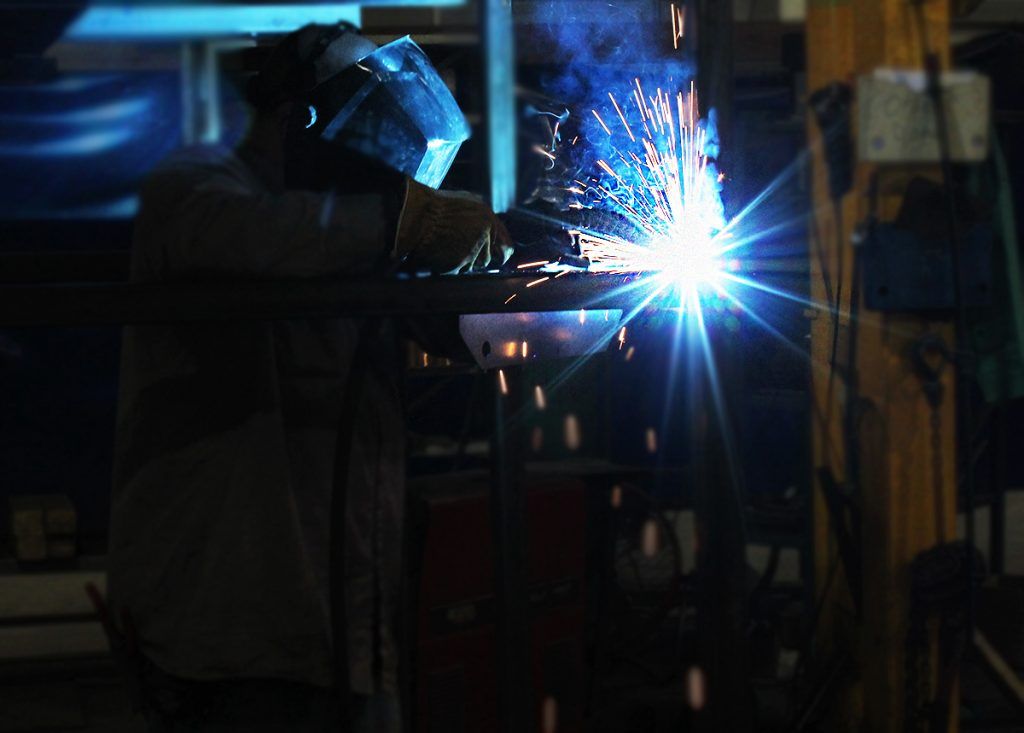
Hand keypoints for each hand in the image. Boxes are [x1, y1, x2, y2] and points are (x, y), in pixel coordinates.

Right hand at [395, 180, 513, 273]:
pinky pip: (457, 271)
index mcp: (488, 219)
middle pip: (487, 259)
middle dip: (475, 258)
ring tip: (446, 247)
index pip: (506, 245)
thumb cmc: (437, 207)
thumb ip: (483, 217)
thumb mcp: (467, 201)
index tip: (499, 260)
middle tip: (458, 251)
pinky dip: (448, 266)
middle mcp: (484, 234)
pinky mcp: (459, 262)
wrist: (416, 214)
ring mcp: (472, 249)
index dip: (503, 255)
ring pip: (472, 267)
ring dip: (462, 262)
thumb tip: (491, 230)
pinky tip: (439, 252)